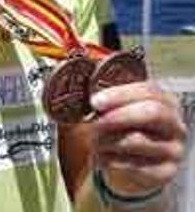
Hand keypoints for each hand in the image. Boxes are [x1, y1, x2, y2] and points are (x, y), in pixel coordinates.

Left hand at [90, 81, 187, 195]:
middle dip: (119, 115)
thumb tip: (90, 102)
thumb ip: (109, 105)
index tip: (95, 102)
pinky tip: (104, 157)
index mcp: (165, 102)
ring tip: (95, 140)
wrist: (131, 166)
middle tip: (96, 121)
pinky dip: (112, 160)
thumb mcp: (118, 113)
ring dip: (108, 140)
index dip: (120, 95)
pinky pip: (135, 165)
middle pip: (153, 112)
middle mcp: (175, 125)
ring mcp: (174, 150)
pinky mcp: (166, 172)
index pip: (148, 91)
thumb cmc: (123, 131)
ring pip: (139, 140)